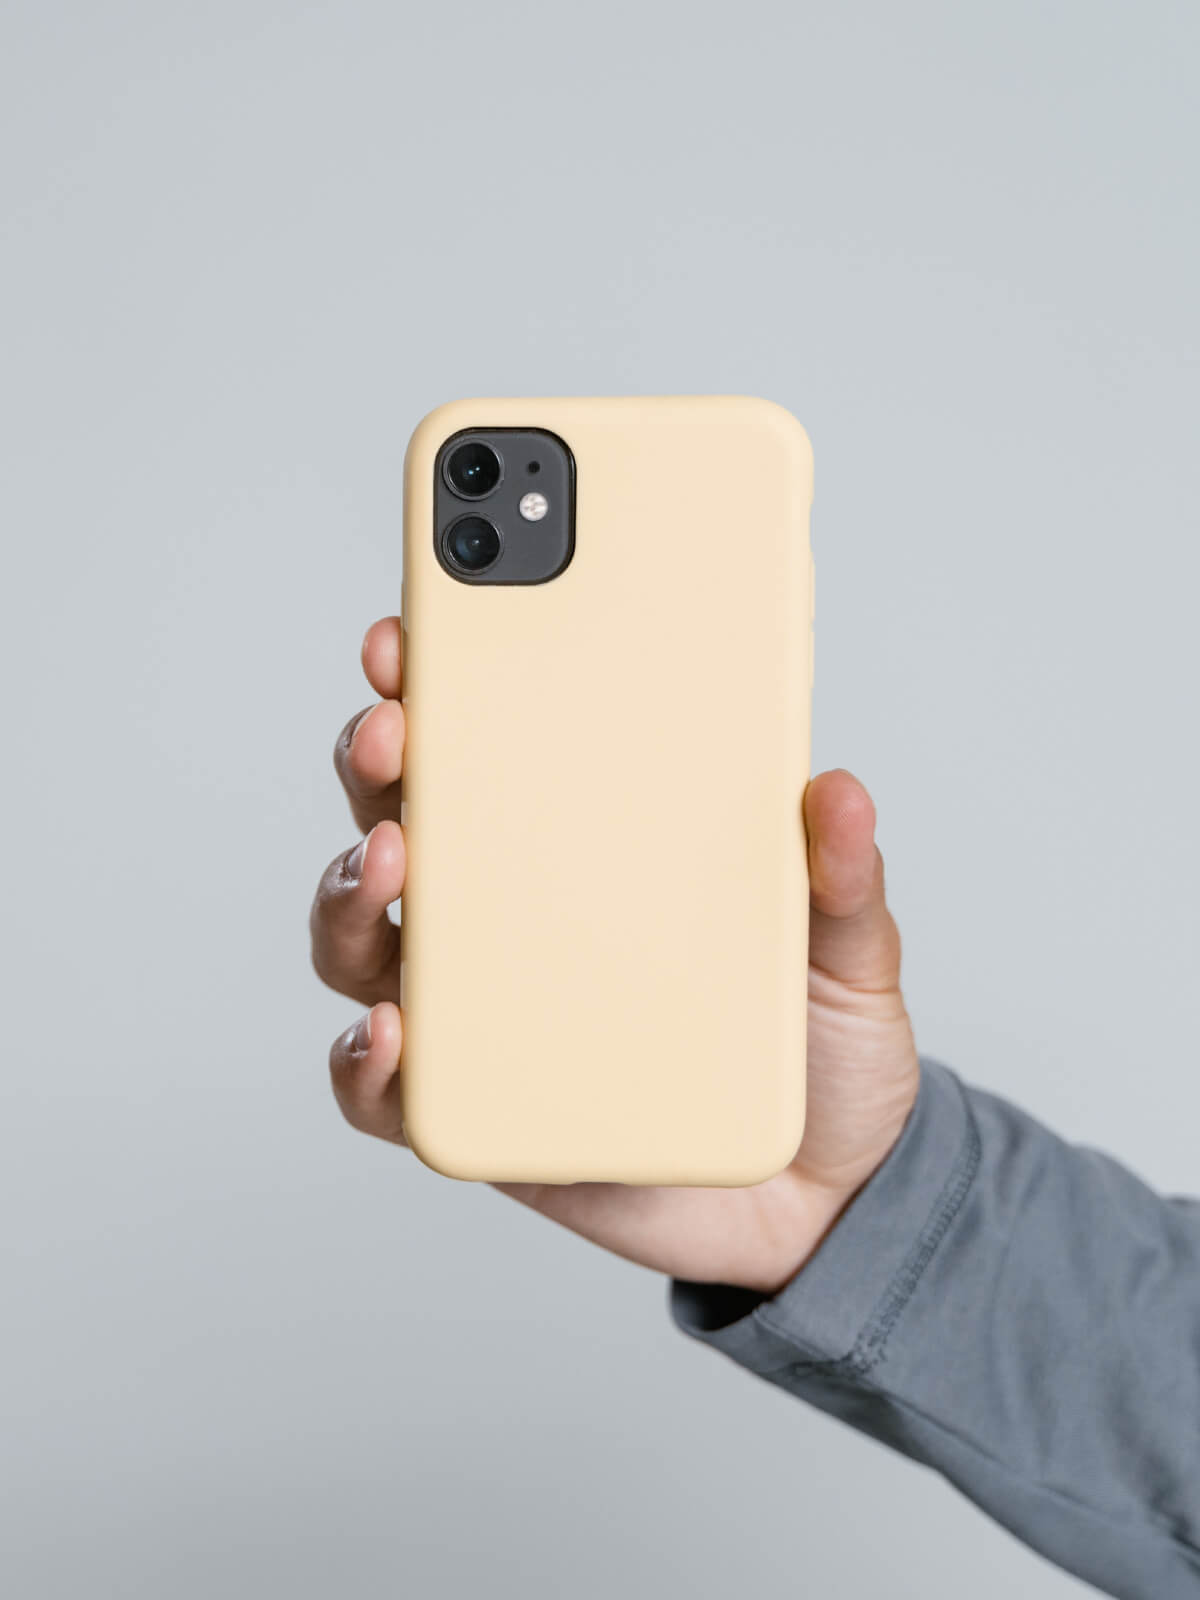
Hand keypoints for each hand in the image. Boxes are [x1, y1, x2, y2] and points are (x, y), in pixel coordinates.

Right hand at [311, 618, 920, 1295]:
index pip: (496, 744)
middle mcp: (511, 916)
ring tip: (392, 862)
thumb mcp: (845, 953)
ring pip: (363, 938)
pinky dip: (364, 1057)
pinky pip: (382, 1087)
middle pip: (403, 819)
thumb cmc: (813, 1047)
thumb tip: (839, 792)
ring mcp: (482, 1010)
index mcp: (587, 847)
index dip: (441, 678)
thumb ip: (839, 881)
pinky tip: (397, 1028)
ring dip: (350, 891)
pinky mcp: (477, 1105)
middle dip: (377, 759)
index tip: (417, 627)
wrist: (820, 1194)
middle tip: (394, 727)